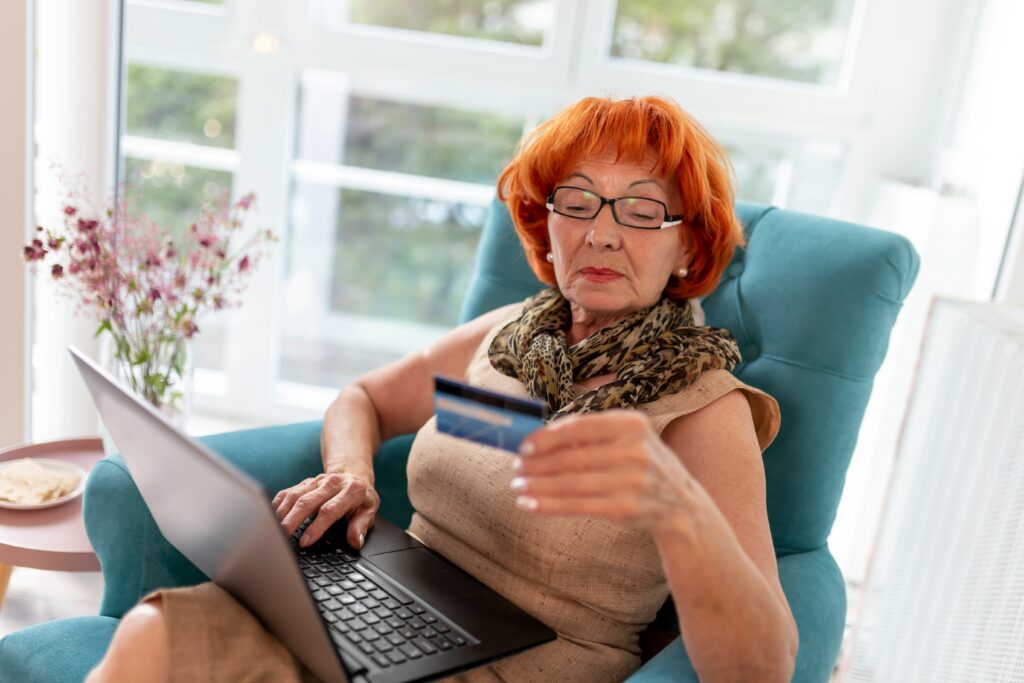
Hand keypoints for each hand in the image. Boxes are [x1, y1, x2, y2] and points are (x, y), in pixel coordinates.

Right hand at [272, 469, 378, 548]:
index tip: (305, 542)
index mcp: (351, 490)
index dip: (316, 527)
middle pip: (307, 502)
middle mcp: (332, 483)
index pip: (329, 510)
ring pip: (295, 496)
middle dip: (293, 521)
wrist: (353, 474)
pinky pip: (288, 492)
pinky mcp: (305, 482)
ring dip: (282, 513)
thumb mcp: (369, 509)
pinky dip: (278, 504)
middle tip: (283, 537)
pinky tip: (272, 516)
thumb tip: (356, 542)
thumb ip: (361, 525)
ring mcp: (316, 481)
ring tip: (275, 530)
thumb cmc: (360, 497)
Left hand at [510, 410, 702, 532]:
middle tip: (515, 469)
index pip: (579, 426)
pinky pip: (577, 505)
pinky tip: (530, 505)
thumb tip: (539, 436)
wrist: (680, 504)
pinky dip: (549, 505)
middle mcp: (635, 450)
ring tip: (518, 487)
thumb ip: (590, 434)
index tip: (524, 446)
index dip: (547, 437)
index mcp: (632, 424)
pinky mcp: (625, 507)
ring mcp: (632, 480)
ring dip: (538, 486)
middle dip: (537, 464)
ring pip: (571, 483)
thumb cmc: (642, 465)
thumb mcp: (628, 439)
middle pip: (572, 456)